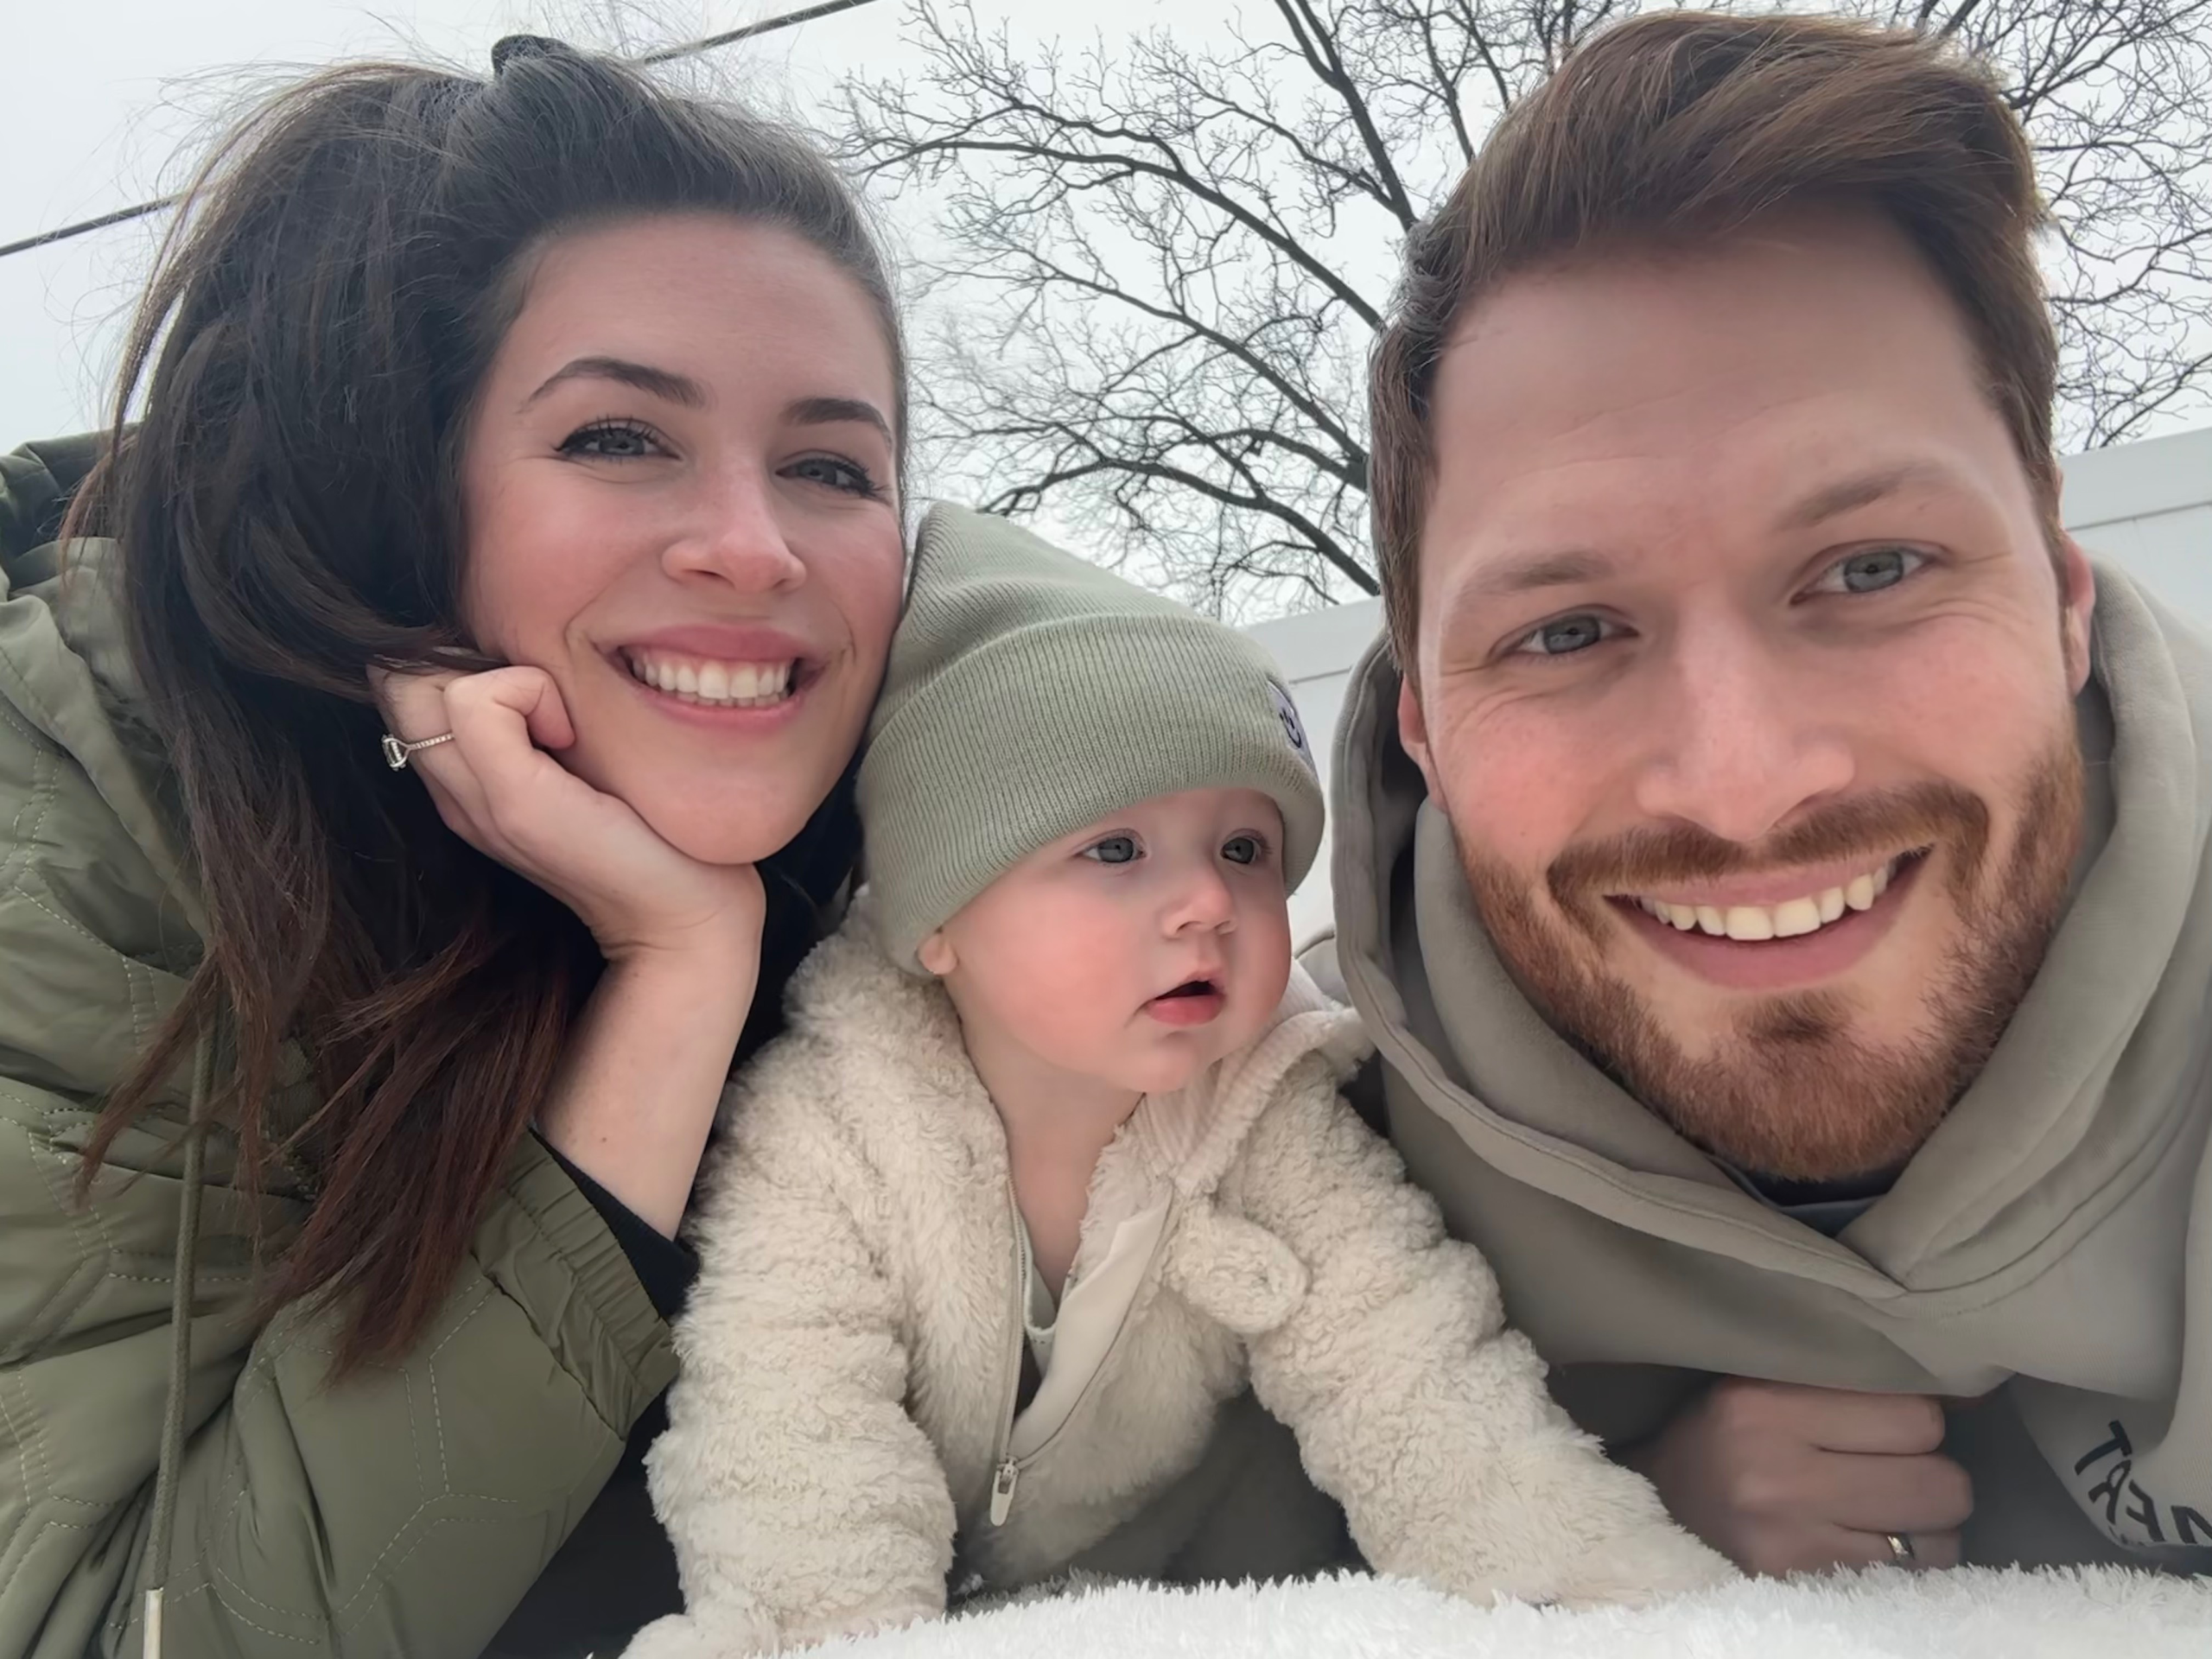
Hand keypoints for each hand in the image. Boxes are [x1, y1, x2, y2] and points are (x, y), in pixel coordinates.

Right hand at [372, 664, 763, 965]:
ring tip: (562, 726)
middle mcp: (456, 796)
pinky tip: (572, 735)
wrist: (688, 919)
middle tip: (546, 707)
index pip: (405, 686)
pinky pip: (475, 700)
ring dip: (499, 678)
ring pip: (420, 685)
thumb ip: (538, 720)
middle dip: (465, 664)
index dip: (460, 667)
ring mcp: (476, 803)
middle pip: (398, 682)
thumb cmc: (658, 833)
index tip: (540, 703)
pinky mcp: (515, 803)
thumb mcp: (585, 761)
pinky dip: (528, 691)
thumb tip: (529, 654)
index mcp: (469, 786)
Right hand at [1624, 1378, 1971, 1574]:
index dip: (1920, 1422)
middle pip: (1939, 1484)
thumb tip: (1966, 1394)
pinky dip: (1902, 1564)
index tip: (1897, 1425)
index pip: (1916, 1417)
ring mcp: (1790, 1544)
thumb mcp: (1761, 1385)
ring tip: (1884, 1512)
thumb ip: (1843, 1382)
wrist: (1654, 1508)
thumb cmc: (1723, 1435)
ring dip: (1925, 1529)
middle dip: (1935, 1478)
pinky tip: (1869, 1544)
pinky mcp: (1799, 1589)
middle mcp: (1776, 1477)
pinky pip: (1905, 1582)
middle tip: (1900, 1472)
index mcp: (1763, 1407)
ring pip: (1934, 1543)